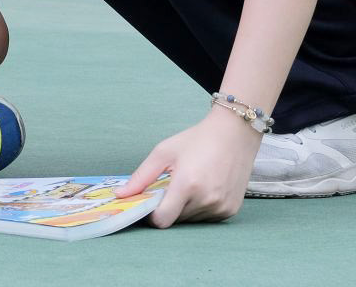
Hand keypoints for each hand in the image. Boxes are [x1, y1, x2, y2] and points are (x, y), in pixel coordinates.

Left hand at [119, 107, 261, 226]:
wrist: (235, 134)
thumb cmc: (196, 140)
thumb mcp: (163, 152)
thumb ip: (141, 177)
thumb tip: (120, 195)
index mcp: (187, 185)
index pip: (162, 220)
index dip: (151, 215)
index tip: (148, 203)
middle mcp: (206, 200)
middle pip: (175, 219)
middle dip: (168, 207)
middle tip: (170, 187)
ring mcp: (221, 207)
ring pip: (191, 220)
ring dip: (184, 208)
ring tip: (189, 184)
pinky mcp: (231, 210)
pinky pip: (206, 218)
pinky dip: (200, 208)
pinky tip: (203, 187)